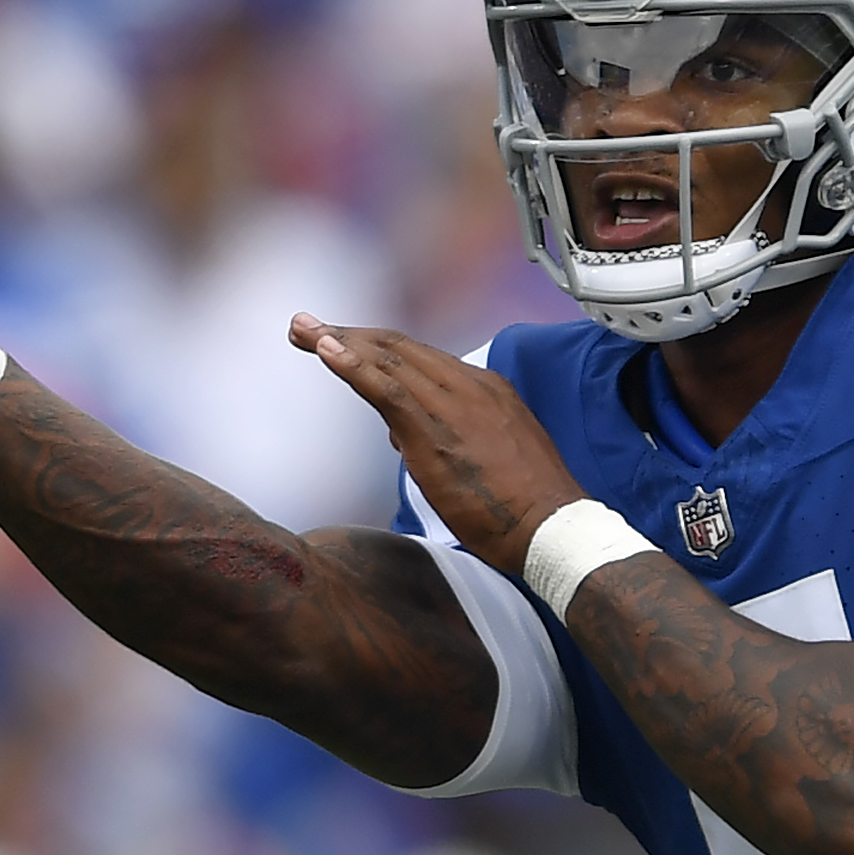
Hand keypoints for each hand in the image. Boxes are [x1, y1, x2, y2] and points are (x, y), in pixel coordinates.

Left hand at [291, 317, 586, 573]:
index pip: (419, 357)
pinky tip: (323, 349)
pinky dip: (350, 364)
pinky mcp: (434, 430)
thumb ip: (445, 436)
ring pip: (387, 359)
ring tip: (301, 330)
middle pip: (397, 348)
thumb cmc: (523, 506)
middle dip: (348, 335)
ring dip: (338, 341)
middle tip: (305, 327)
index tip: (341, 342)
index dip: (375, 347)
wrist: (553, 527)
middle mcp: (467, 386)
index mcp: (483, 389)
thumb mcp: (487, 457)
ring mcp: (451, 404)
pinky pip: (385, 386)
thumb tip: (400, 433)